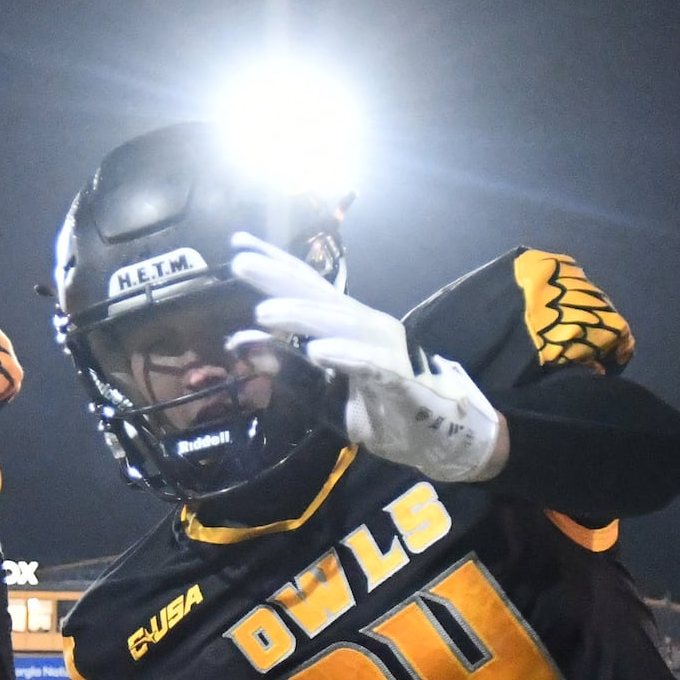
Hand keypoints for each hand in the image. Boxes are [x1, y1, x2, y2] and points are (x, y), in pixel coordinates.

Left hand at [230, 237, 507, 482]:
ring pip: (341, 324)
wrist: (441, 435)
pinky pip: (370, 365)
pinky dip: (345, 356)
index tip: (238, 244)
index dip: (275, 264)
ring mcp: (386, 351)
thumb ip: (287, 370)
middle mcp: (367, 326)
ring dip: (303, 316)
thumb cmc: (382, 408)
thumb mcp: (323, 393)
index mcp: (348, 324)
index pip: (307, 287)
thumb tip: (241, 345)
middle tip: (240, 264)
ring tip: (265, 313)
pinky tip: (318, 351)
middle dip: (280, 279)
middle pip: (320, 297)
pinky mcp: (400, 381)